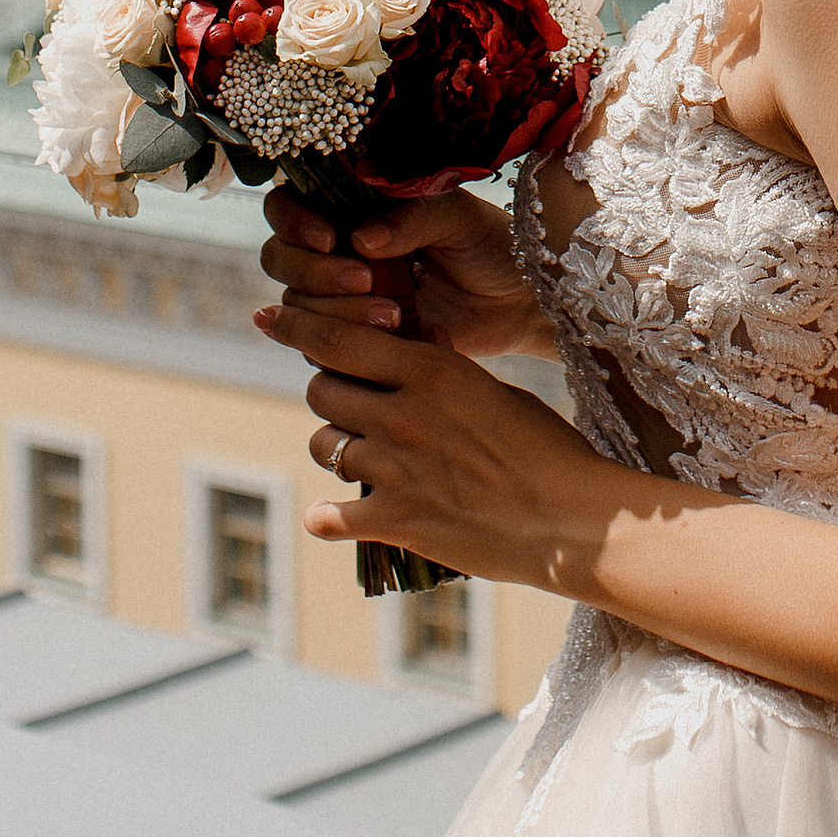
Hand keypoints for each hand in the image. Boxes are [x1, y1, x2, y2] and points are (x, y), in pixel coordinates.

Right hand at [255, 184, 549, 366]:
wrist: (522, 302)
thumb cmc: (493, 245)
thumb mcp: (459, 217)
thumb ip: (411, 217)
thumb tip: (361, 239)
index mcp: (353, 207)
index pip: (287, 207)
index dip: (293, 222)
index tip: (330, 238)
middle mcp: (338, 251)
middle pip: (280, 260)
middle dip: (315, 274)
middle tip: (366, 280)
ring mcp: (345, 299)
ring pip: (299, 309)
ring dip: (338, 316)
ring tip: (395, 316)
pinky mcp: (360, 342)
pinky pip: (330, 352)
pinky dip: (363, 348)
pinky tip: (417, 337)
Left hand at [280, 293, 616, 581]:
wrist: (568, 519)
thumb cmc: (545, 448)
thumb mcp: (493, 390)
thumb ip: (441, 373)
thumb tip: (412, 351)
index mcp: (430, 370)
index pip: (339, 338)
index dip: (297, 325)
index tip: (269, 316)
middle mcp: (402, 413)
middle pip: (322, 390)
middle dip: (330, 393)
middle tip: (351, 404)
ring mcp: (394, 469)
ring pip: (325, 446)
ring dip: (337, 448)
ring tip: (361, 456)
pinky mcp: (394, 520)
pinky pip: (330, 515)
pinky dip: (327, 516)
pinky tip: (329, 516)